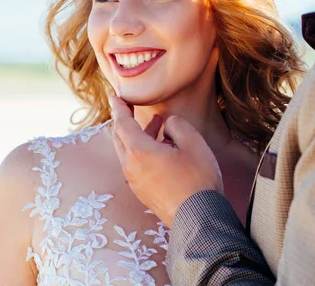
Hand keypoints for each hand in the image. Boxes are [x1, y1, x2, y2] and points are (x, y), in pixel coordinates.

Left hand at [109, 96, 223, 227]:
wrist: (199, 219)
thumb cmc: (197, 180)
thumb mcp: (193, 143)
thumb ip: (177, 125)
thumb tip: (168, 124)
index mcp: (139, 152)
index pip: (122, 124)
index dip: (119, 108)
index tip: (115, 96)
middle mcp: (131, 167)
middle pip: (120, 138)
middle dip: (125, 120)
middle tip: (130, 107)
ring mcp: (136, 182)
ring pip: (129, 152)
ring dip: (138, 136)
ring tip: (157, 124)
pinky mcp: (143, 192)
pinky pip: (136, 165)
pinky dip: (143, 151)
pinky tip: (161, 148)